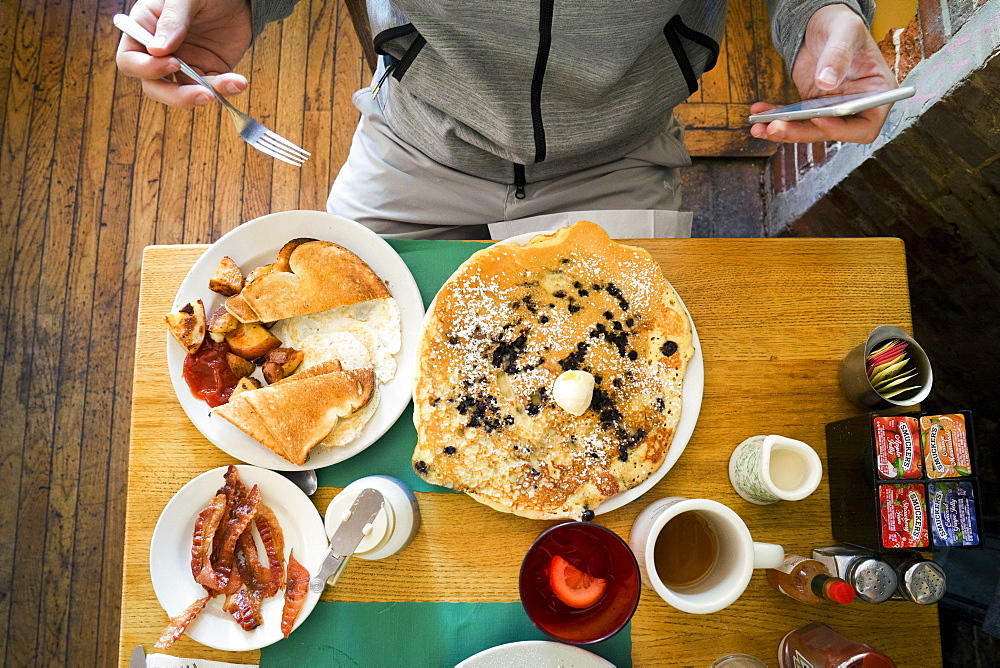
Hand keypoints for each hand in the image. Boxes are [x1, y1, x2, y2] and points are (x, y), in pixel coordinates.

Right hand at [115, 0, 252, 107]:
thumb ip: (172, 20)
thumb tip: (158, 50)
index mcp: (145, 29)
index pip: (130, 60)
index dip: (147, 68)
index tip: (173, 62)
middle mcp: (161, 51)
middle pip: (154, 86)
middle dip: (177, 96)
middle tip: (203, 93)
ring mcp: (185, 64)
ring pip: (183, 94)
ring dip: (206, 95)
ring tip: (232, 84)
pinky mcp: (208, 71)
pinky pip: (212, 89)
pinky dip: (225, 90)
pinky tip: (239, 82)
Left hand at [750, 4, 896, 143]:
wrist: (821, 23)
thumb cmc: (841, 24)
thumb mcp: (845, 31)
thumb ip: (838, 55)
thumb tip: (826, 82)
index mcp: (877, 92)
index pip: (866, 126)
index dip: (843, 129)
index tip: (819, 117)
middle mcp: (856, 106)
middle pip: (831, 132)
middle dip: (801, 132)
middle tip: (775, 127)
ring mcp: (832, 109)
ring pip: (808, 130)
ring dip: (784, 131)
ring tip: (759, 127)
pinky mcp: (812, 107)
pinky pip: (793, 120)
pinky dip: (775, 118)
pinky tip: (759, 113)